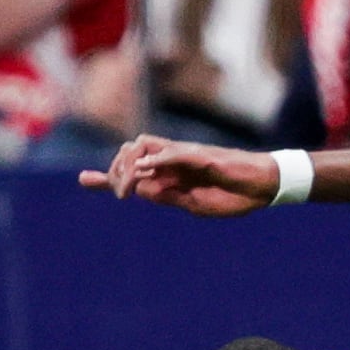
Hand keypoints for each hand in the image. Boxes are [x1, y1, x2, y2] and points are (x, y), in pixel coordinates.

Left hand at [80, 134, 282, 215]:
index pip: (132, 169)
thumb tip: (140, 189)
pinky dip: (153, 160)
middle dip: (115, 172)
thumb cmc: (235, 196)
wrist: (264, 188)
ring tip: (129, 186)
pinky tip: (144, 172)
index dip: (107, 176)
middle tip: (119, 195)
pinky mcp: (200, 155)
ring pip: (142, 145)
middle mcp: (172, 160)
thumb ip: (167, 195)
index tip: (84, 181)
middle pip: (130, 152)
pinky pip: (170, 152)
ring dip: (130, 164)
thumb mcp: (194, 204)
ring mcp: (185, 155)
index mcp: (170, 175)